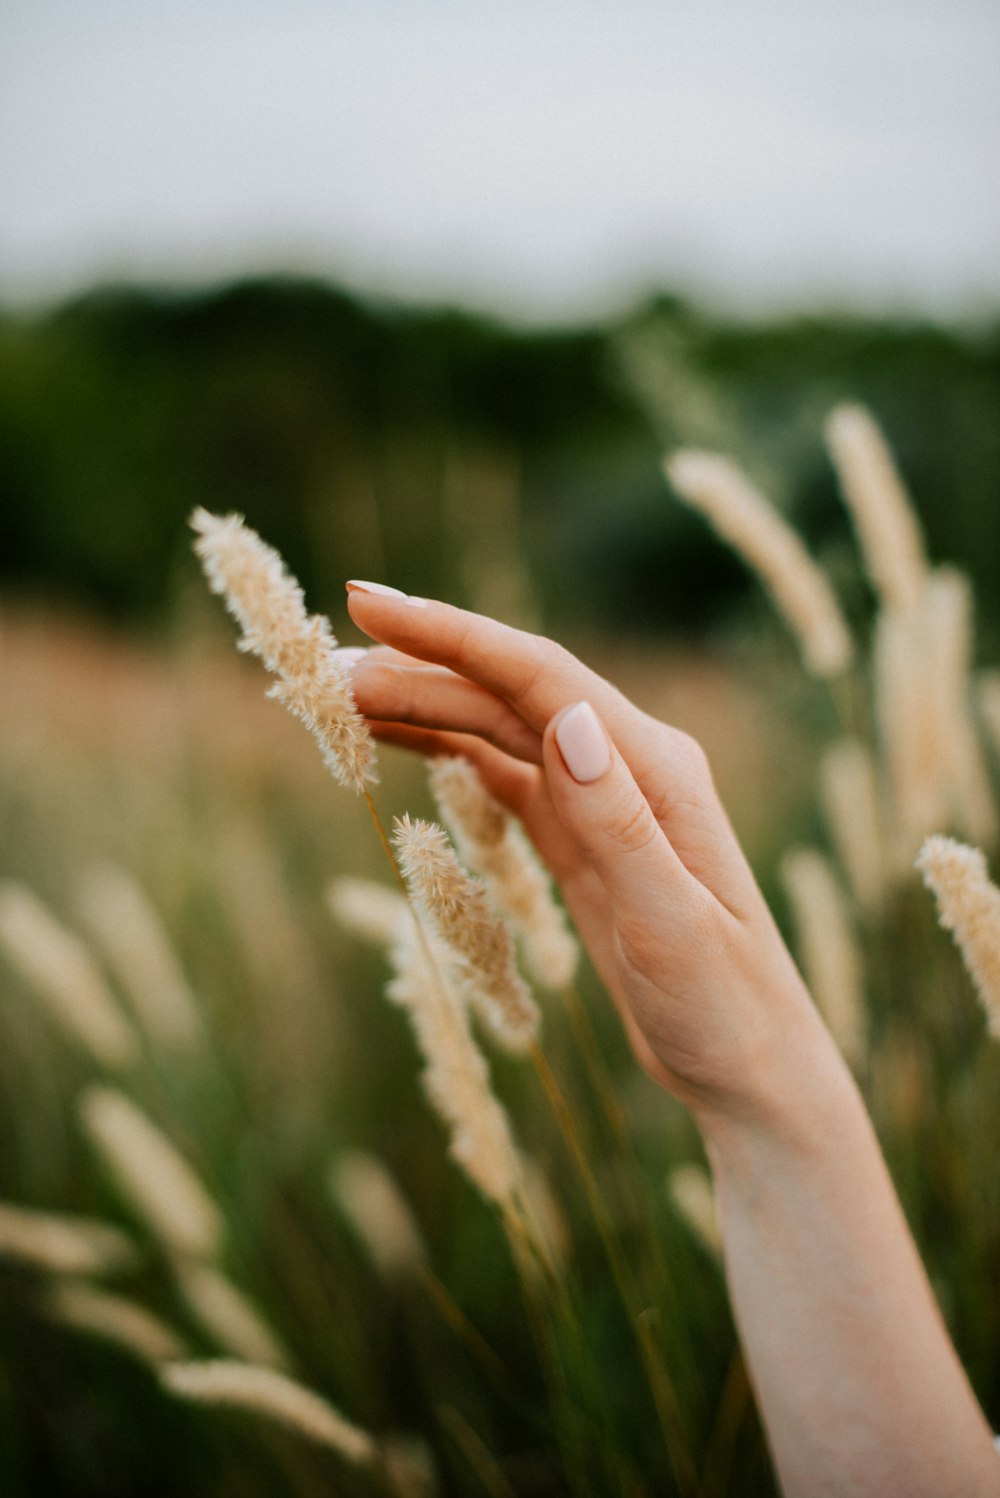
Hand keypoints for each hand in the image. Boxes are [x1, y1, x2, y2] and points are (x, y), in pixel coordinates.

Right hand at [343, 584, 839, 1126]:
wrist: (752, 1067)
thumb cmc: (724, 1008)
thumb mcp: (671, 926)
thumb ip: (619, 825)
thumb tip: (564, 719)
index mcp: (654, 767)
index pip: (539, 677)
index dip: (453, 637)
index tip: (370, 605)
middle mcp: (626, 765)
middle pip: (507, 695)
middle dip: (418, 672)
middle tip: (326, 669)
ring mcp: (603, 799)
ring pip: (498, 730)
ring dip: (424, 708)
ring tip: (344, 698)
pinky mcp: (581, 838)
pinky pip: (504, 775)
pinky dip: (447, 753)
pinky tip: (399, 741)